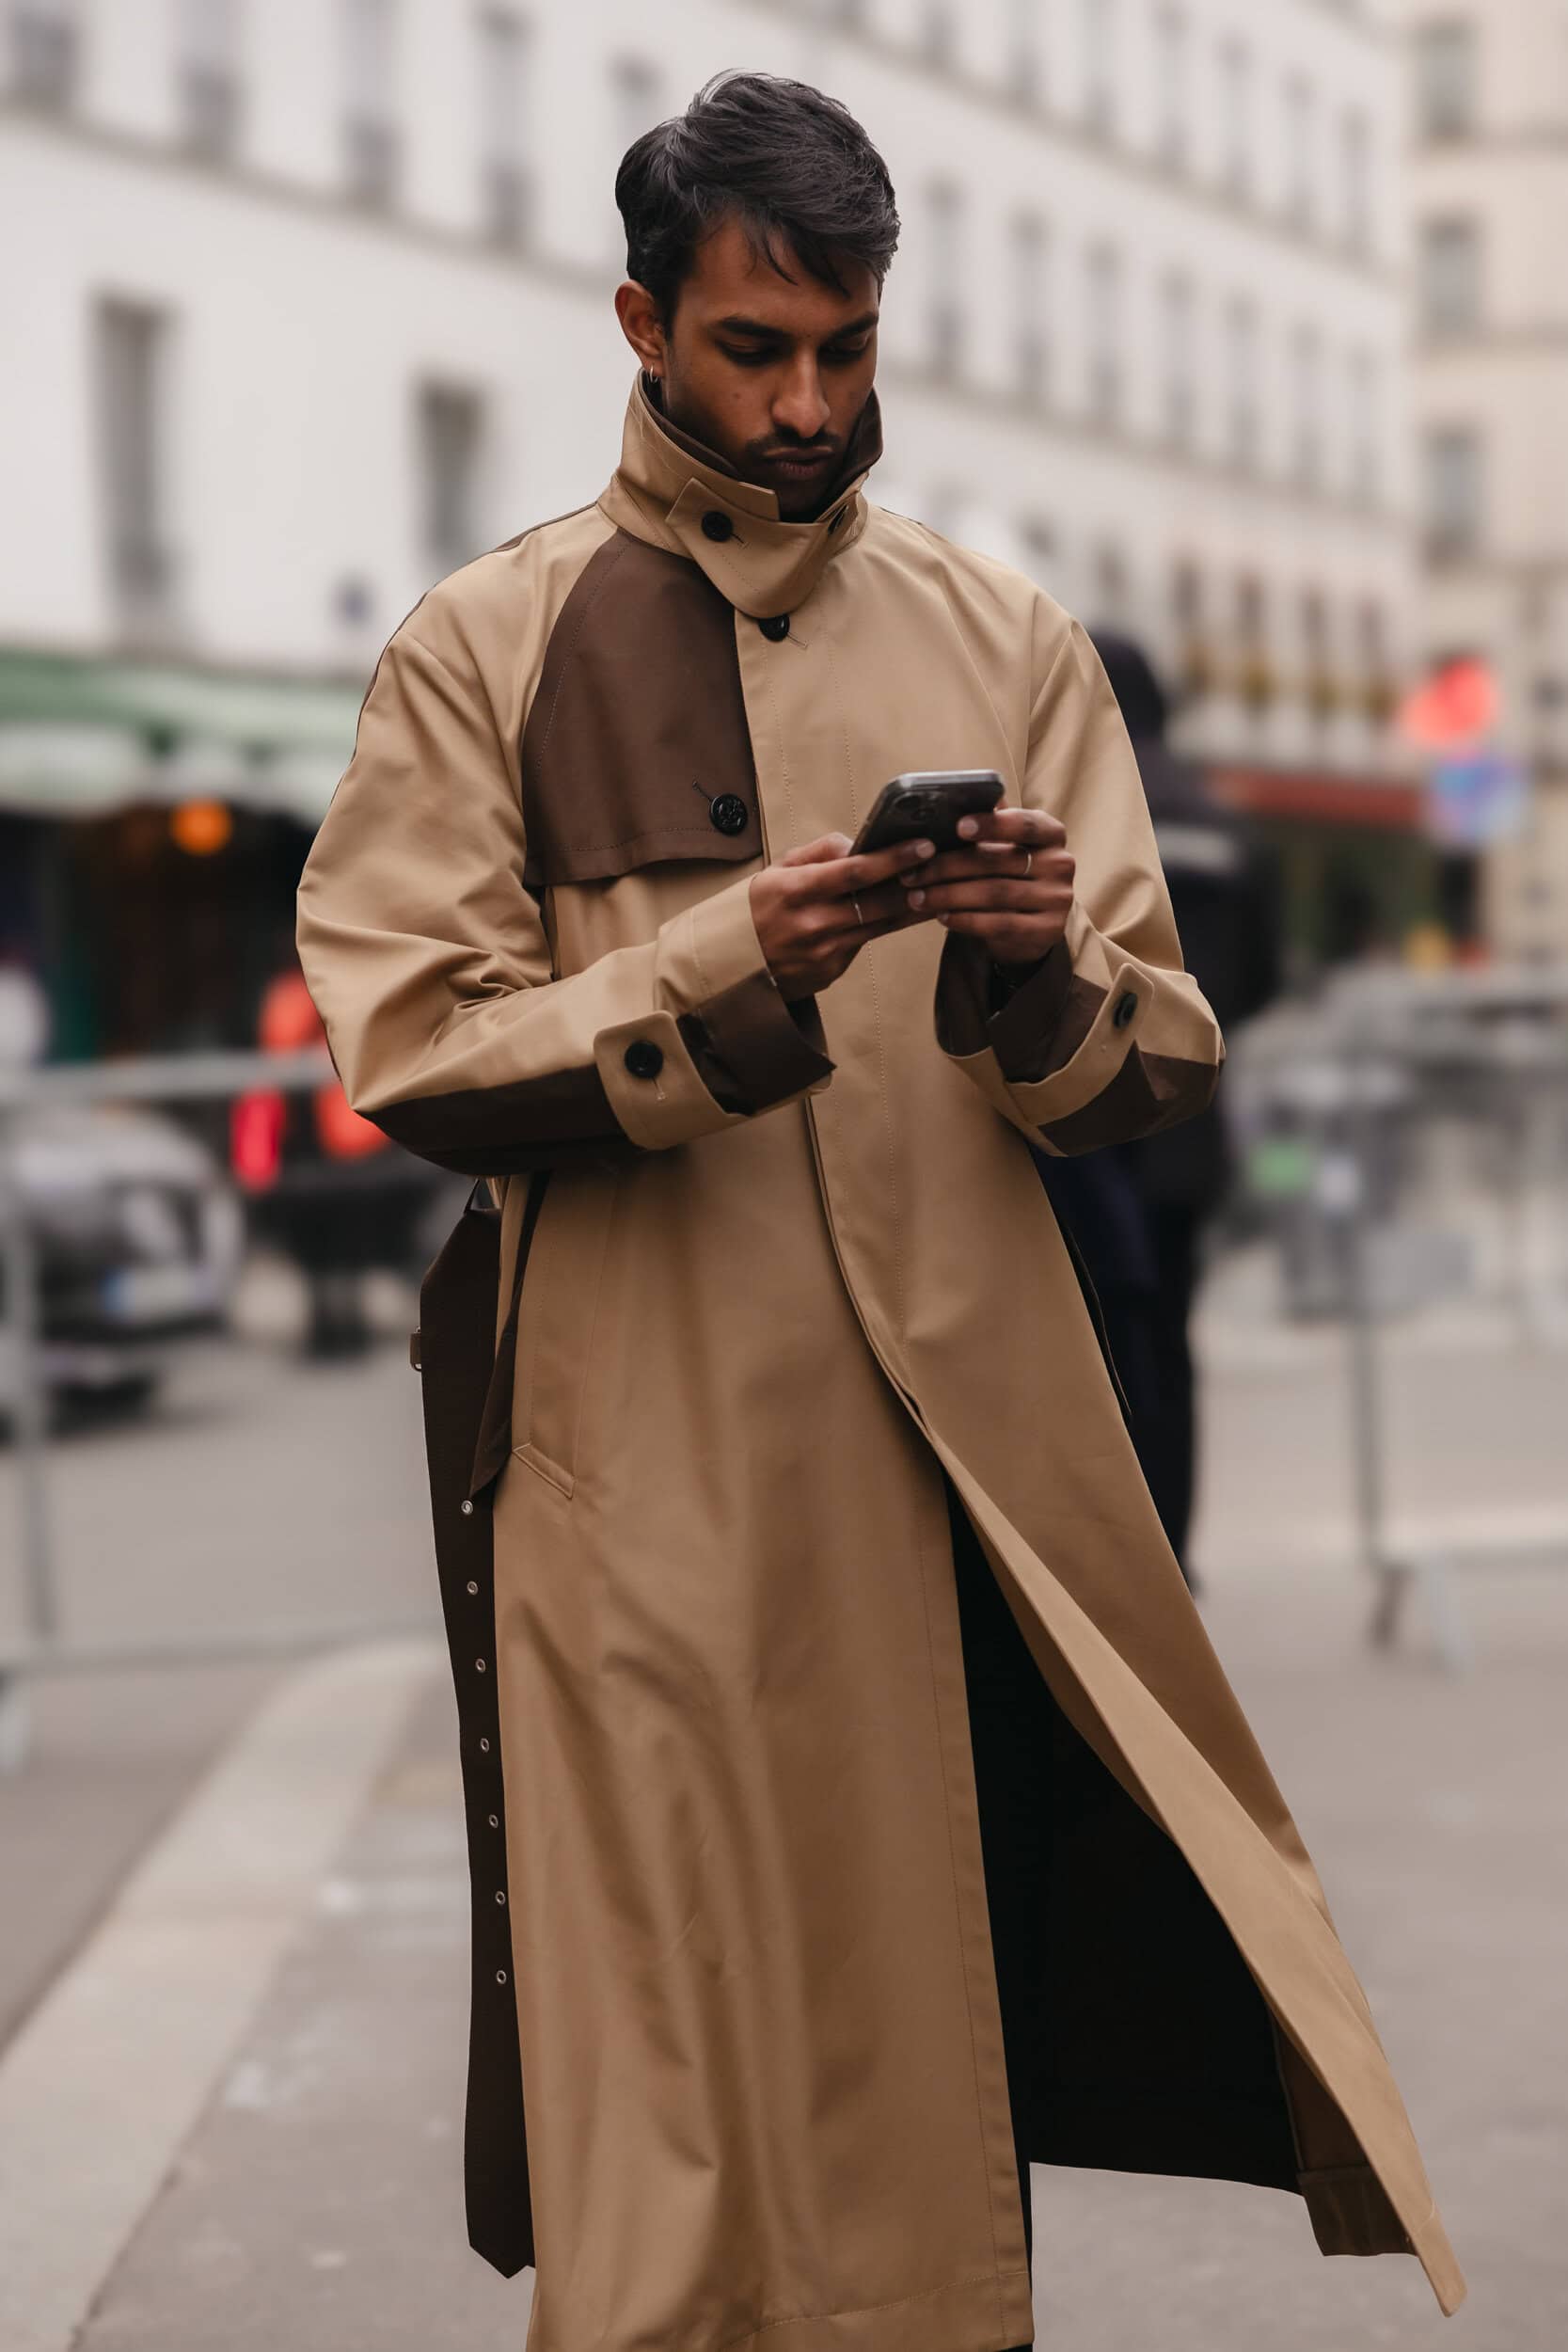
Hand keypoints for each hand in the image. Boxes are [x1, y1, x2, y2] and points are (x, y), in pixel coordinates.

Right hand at [750, 832, 933, 996]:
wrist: (733, 966)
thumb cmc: (758, 909)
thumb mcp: (777, 871)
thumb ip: (819, 853)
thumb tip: (858, 844)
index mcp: (795, 890)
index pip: (855, 872)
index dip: (894, 859)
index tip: (923, 846)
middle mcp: (812, 923)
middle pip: (878, 901)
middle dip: (915, 882)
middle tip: (943, 865)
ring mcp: (824, 952)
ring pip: (881, 925)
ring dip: (912, 906)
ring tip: (936, 886)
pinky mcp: (832, 971)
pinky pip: (864, 942)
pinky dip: (884, 926)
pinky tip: (902, 911)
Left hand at [897, 804, 1073, 971]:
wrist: (1031, 925)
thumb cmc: (1007, 875)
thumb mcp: (1005, 847)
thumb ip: (988, 826)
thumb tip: (953, 799)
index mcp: (1051, 833)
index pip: (1024, 824)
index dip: (992, 824)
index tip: (958, 826)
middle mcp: (1061, 863)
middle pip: (998, 862)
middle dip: (949, 866)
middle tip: (913, 873)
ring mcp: (1057, 899)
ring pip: (994, 894)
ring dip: (949, 896)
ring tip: (917, 897)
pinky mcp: (1047, 931)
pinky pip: (999, 924)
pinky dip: (965, 920)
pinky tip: (942, 916)